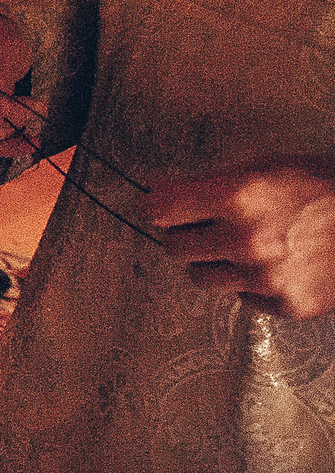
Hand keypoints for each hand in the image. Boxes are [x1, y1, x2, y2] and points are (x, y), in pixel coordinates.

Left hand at [148, 158, 334, 317]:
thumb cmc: (318, 186)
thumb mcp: (261, 167)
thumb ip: (206, 184)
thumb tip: (155, 193)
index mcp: (238, 197)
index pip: (158, 210)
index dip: (159, 205)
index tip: (165, 205)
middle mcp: (249, 240)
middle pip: (173, 248)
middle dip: (185, 234)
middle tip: (210, 225)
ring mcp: (269, 277)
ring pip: (201, 278)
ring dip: (214, 262)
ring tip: (247, 245)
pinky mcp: (289, 305)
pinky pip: (241, 299)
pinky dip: (251, 285)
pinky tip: (277, 264)